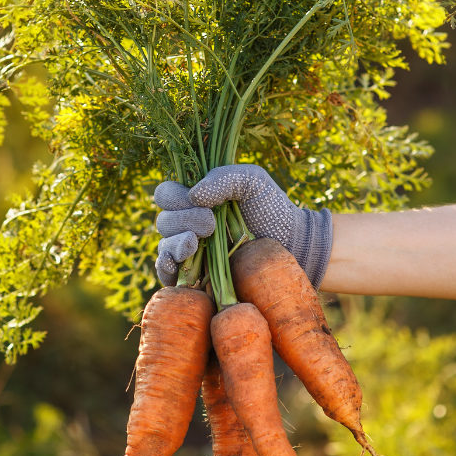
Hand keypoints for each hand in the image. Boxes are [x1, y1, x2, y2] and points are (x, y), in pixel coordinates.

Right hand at [154, 164, 332, 287]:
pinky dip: (166, 270)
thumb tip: (194, 195)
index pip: (166, 194)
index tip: (202, 203)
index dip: (175, 197)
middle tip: (211, 224)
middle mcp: (187, 224)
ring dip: (175, 244)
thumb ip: (224, 177)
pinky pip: (167, 275)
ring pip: (164, 246)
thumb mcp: (253, 181)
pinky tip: (175, 267)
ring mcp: (190, 251)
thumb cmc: (272, 209)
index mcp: (195, 199)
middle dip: (183, 220)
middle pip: (164, 221)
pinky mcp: (195, 277)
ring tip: (195, 243)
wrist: (292, 245)